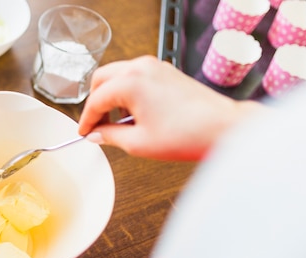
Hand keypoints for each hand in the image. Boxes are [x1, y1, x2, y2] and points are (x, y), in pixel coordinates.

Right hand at [79, 56, 264, 160]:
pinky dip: (127, 91)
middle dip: (95, 103)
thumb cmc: (187, 134)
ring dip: (111, 96)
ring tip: (117, 122)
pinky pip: (135, 76)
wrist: (221, 128)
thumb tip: (96, 135)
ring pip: (117, 75)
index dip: (86, 119)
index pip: (95, 100)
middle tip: (97, 125)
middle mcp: (141, 68)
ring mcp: (155, 66)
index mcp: (130, 83)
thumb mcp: (138, 143)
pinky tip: (134, 113)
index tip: (85, 132)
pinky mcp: (166, 71)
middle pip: (101, 80)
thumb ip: (110, 136)